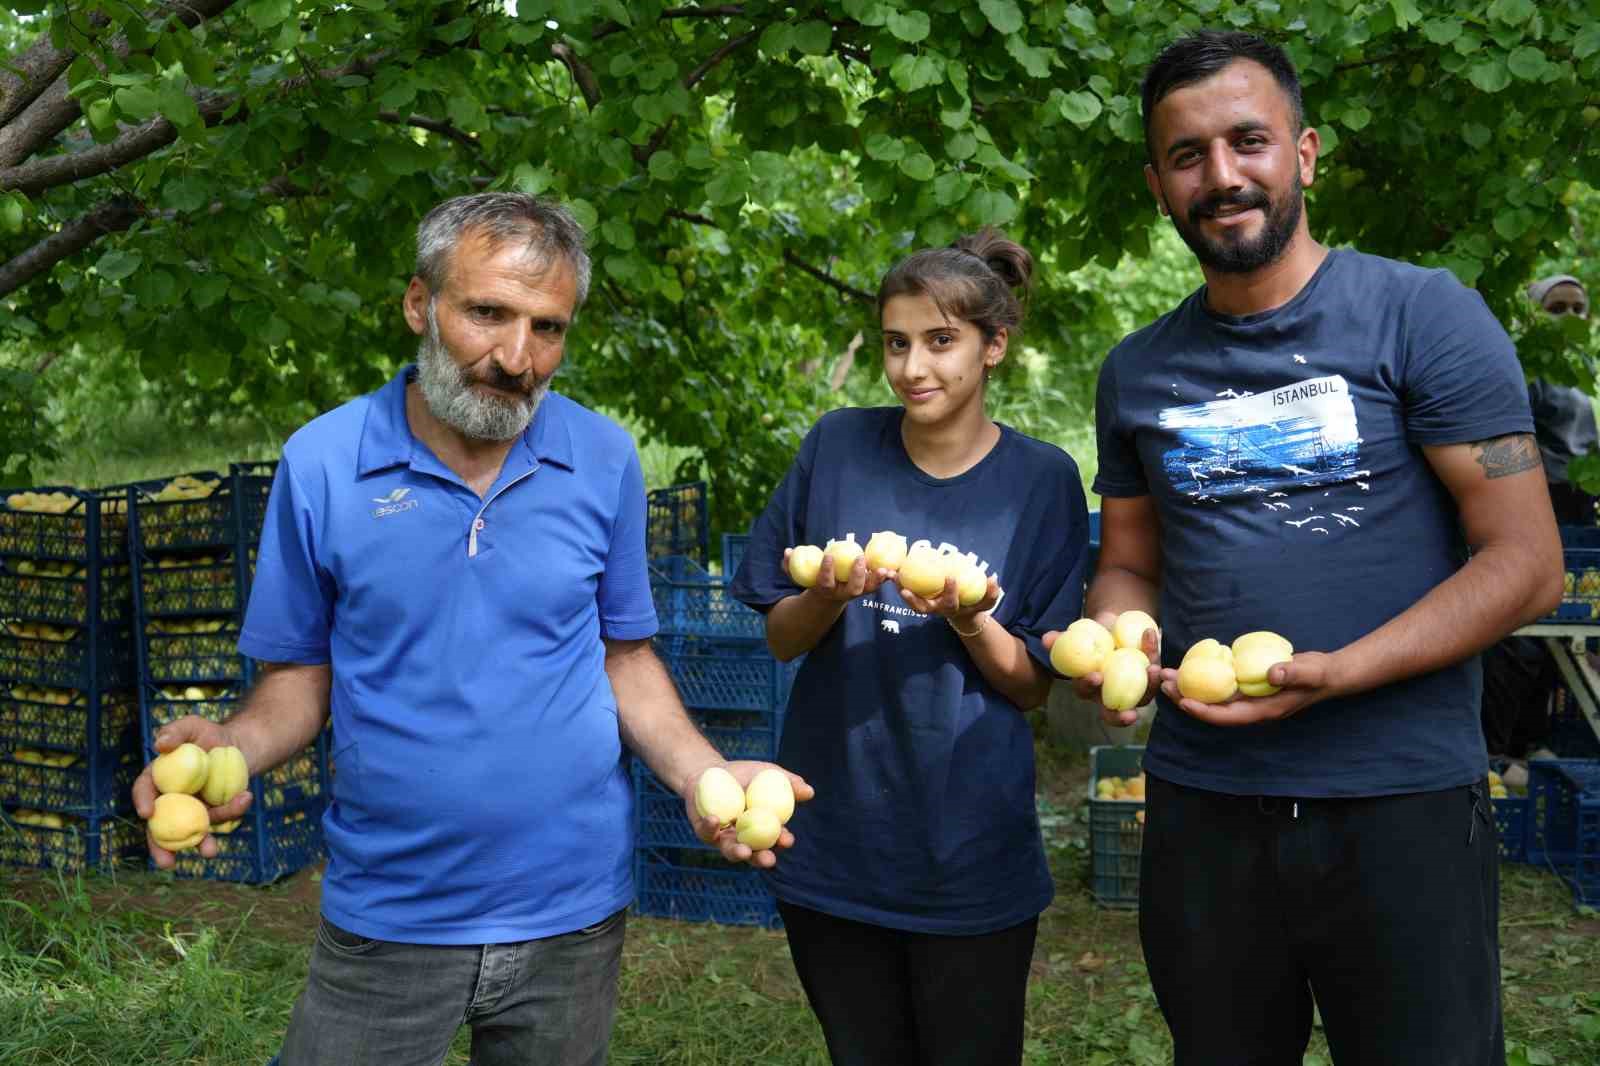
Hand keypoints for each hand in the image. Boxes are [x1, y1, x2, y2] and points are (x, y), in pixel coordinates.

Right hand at [131, 715, 253, 868]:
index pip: (145, 790)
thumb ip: (175, 730)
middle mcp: (172, 798)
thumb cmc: (210, 734)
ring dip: (201, 842)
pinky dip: (233, 811)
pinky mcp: (214, 812)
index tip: (148, 814)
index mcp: (159, 778)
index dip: (143, 802)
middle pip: (161, 826)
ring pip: (193, 829)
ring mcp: (193, 808)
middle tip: (166, 863)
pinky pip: (221, 817)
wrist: (241, 746)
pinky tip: (245, 797)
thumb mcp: (193, 725)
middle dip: (161, 848)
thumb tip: (160, 744)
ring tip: (210, 852)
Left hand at [685, 761, 814, 867]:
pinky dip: (711, 827)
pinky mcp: (704, 832)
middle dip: (762, 859)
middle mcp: (744, 838)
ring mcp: (723, 837)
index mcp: (762, 827)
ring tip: (743, 851)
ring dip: (737, 853)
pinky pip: (707, 833)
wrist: (711, 770)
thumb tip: (810, 791)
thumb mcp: (768, 773)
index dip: (782, 841)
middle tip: (768, 858)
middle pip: (754, 854)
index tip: (787, 839)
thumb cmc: (744, 773)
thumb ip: (789, 782)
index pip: (775, 838)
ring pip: (731, 850)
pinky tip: (715, 819)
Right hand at [785, 547, 888, 601]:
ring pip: (867, 589)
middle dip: (857, 575)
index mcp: (825, 590)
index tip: (828, 556)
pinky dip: (883, 576)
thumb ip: (790, 565)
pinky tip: (892, 567)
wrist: (824, 600)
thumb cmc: (811, 582)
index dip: (827, 571)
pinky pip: (876, 583)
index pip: (825, 582)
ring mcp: (854, 592)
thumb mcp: (798, 576)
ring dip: (876, 579)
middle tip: (859, 557)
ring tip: (884, 568)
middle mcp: (841, 594)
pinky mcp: (864, 588)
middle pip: (852, 589)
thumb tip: (787, 552)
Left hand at [897, 574, 1000, 622]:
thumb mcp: (986, 601)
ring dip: (900, 589)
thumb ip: (991, 592)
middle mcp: (935, 609)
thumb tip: (993, 579)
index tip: (951, 577)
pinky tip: (891, 568)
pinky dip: (899, 582)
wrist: (963, 610)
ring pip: (910, 600)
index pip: (949, 603)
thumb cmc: (975, 603)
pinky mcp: (919, 598)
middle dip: (913, 600)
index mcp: (950, 609)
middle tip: (905, 589)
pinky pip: (908, 589)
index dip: (950, 592)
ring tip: (891, 577)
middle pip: (921, 608)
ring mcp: (926, 604)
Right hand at [1042, 613, 1160, 728]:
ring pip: (1143, 697)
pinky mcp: (1149, 678)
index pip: (1085, 692)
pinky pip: (1153, 672)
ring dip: (1150, 686)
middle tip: (1130, 715)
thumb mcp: (1075, 636)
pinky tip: (1150, 637)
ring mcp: (1133, 689)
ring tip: (1153, 669)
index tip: (1096, 676)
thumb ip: (1061, 640)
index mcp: (1089, 686)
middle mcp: (1110, 694)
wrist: (1113, 627)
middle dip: (1121, 718)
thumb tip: (1047, 639)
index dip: (1089, 686)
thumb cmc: (1089, 636)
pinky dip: (1154, 655)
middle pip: (1115, 713)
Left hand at [1158, 651, 1339, 725]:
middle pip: (1213, 709)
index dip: (1204, 712)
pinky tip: (1189, 665)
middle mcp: (1251, 708)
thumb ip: (1293, 672)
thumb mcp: (1310, 672)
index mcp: (1263, 711)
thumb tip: (1272, 672)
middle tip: (1164, 684)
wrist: (1327, 674)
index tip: (1184, 702)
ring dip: (1190, 687)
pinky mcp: (1247, 686)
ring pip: (1213, 697)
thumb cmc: (1319, 675)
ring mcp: (1249, 698)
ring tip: (1167, 676)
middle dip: (1187, 699)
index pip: (1228, 717)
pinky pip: (1220, 686)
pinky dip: (1204, 677)